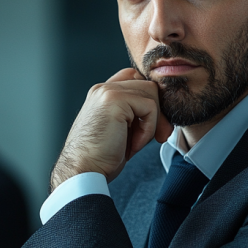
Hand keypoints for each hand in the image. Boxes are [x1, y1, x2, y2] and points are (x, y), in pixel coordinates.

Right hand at [50, 68, 172, 190]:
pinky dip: (148, 129)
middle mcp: (103, 88)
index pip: (135, 78)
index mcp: (102, 93)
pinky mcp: (114, 100)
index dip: (150, 99)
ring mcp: (107, 91)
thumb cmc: (100, 157)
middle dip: (159, 112)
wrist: (83, 170)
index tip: (154, 125)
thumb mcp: (120, 129)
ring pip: (152, 93)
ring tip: (138, 142)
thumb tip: (164, 112)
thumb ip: (134, 113)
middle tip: (159, 136)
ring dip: (152, 122)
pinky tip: (133, 145)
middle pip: (148, 84)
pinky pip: (150, 107)